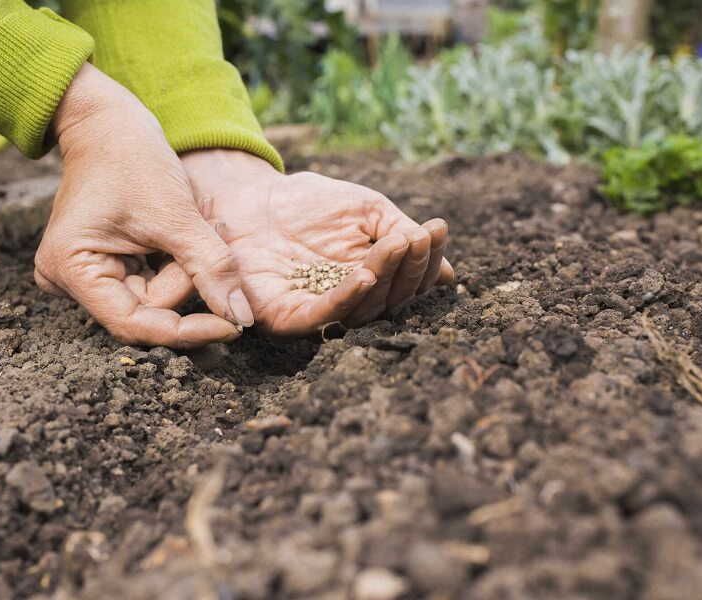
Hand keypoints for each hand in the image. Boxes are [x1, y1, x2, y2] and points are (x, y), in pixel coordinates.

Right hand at [33, 65, 253, 347]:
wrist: (108, 121)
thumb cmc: (132, 158)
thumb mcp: (178, 216)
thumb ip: (211, 269)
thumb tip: (241, 319)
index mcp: (72, 270)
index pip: (136, 325)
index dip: (188, 331)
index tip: (233, 327)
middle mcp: (71, 279)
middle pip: (149, 308)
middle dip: (187, 276)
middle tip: (213, 229)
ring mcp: (87, 273)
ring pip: (157, 294)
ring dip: (185, 263)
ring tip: (200, 218)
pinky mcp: (106, 264)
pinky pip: (153, 279)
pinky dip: (176, 259)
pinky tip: (185, 226)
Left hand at [180, 150, 453, 335]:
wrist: (252, 195)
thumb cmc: (310, 202)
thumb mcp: (367, 210)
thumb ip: (400, 235)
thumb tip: (449, 274)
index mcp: (371, 282)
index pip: (408, 283)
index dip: (425, 262)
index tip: (437, 229)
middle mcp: (348, 304)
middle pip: (391, 302)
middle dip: (409, 269)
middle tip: (417, 238)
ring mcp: (317, 312)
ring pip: (362, 311)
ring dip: (385, 279)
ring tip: (399, 245)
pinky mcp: (284, 318)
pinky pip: (320, 317)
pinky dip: (346, 299)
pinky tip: (366, 275)